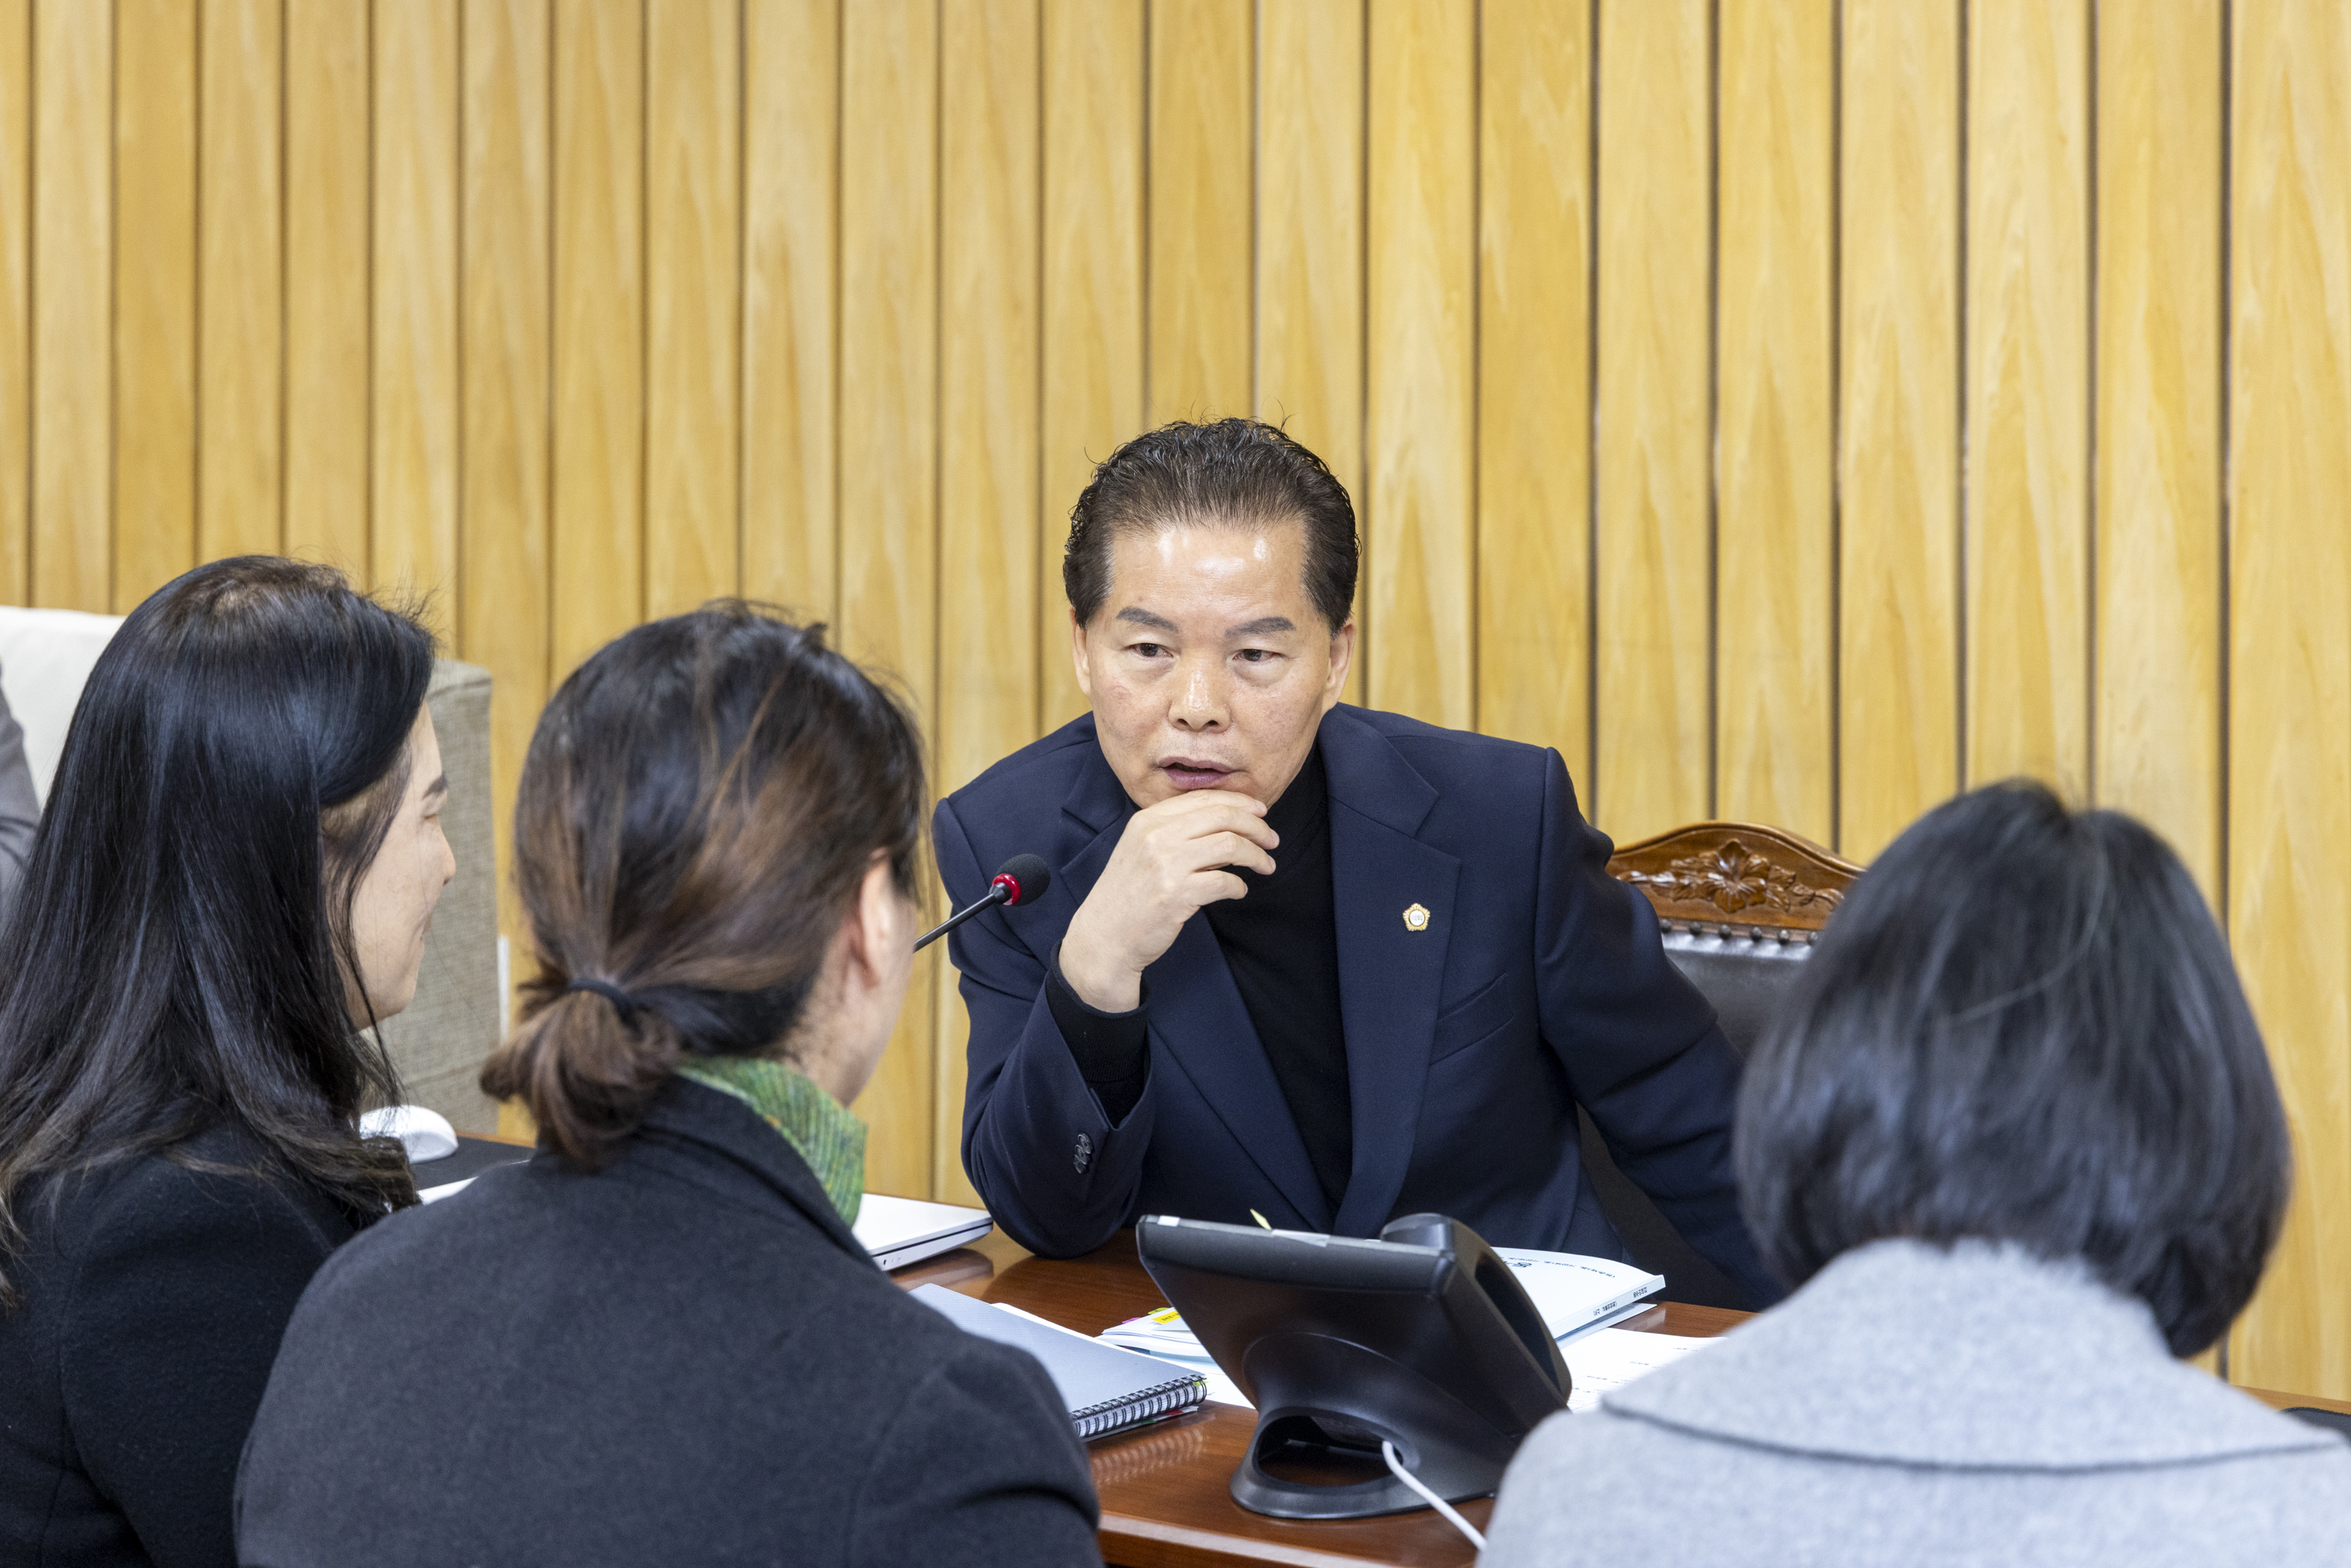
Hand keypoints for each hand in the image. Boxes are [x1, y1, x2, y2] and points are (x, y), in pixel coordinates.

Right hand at [1059, 790, 1276, 1010]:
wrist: (1104, 936)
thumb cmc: (1129, 895)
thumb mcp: (1144, 850)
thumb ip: (1179, 833)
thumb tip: (1231, 825)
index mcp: (1148, 819)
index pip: (1205, 798)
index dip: (1240, 802)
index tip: (1261, 813)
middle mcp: (1156, 836)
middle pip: (1223, 816)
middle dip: (1257, 827)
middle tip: (1272, 840)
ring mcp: (1165, 865)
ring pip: (1230, 845)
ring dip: (1256, 856)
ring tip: (1266, 866)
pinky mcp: (1176, 895)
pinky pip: (1224, 881)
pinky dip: (1239, 885)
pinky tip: (1239, 890)